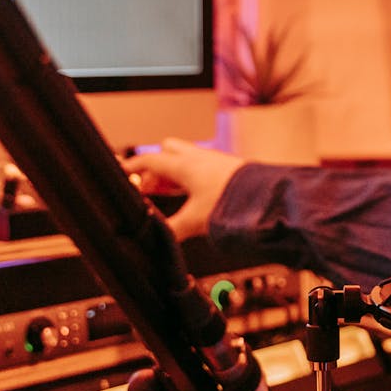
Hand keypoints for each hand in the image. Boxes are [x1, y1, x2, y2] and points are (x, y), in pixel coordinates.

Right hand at [123, 137, 244, 240]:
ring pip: (185, 158)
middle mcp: (198, 158)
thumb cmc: (234, 203)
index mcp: (185, 166)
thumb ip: (171, 230)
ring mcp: (214, 161)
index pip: (150, 160)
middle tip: (148, 188)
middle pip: (167, 151)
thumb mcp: (195, 221)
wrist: (268, 199)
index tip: (122, 173)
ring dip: (173, 173)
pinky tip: (193, 195)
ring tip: (167, 194)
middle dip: (155, 167)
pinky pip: (201, 167)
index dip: (133, 167)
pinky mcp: (227, 169)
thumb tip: (156, 240)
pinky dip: (191, 178)